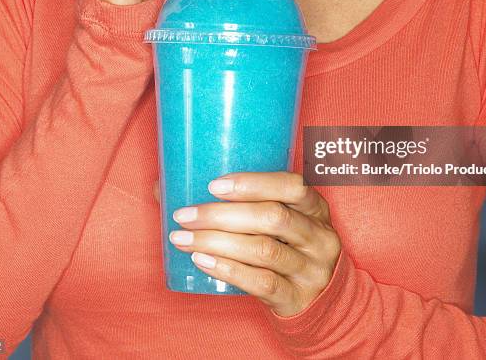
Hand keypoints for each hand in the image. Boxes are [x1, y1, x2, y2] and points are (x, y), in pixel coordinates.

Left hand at [152, 172, 341, 316]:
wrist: (320, 301)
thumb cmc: (287, 247)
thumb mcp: (282, 219)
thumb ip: (241, 201)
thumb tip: (166, 185)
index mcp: (316, 208)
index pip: (291, 185)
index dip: (253, 183)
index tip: (214, 185)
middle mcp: (318, 236)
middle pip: (273, 217)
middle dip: (222, 215)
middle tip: (185, 216)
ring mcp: (311, 270)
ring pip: (262, 250)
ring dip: (216, 242)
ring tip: (182, 238)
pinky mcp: (296, 298)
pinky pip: (261, 283)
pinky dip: (228, 270)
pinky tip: (201, 261)